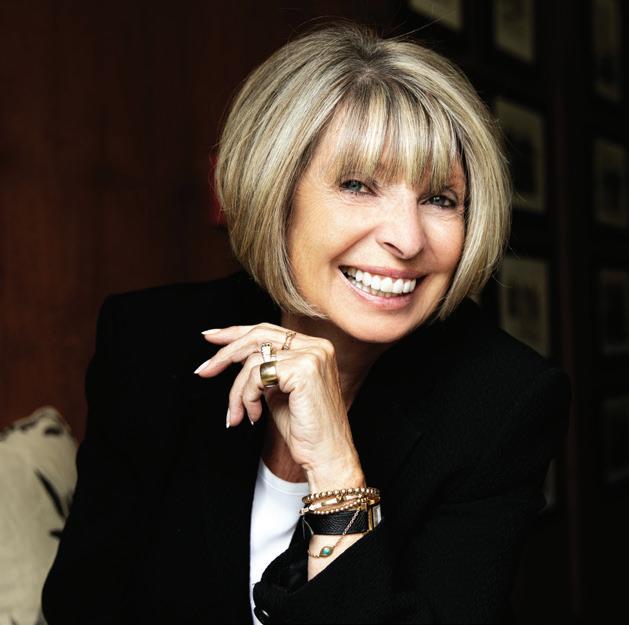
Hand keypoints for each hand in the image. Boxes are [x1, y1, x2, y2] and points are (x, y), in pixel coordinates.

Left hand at [194, 323, 363, 483]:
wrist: (326, 455)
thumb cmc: (305, 429)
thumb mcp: (279, 390)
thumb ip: (264, 368)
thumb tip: (232, 353)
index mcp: (314, 346)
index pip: (268, 330)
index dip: (236, 332)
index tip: (211, 337)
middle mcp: (316, 346)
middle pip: (257, 336)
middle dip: (225, 354)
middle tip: (203, 371)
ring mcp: (311, 356)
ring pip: (253, 360)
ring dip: (237, 391)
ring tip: (239, 413)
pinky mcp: (302, 370)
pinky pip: (256, 375)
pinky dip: (246, 396)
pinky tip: (253, 415)